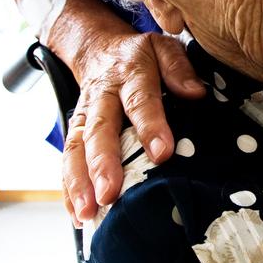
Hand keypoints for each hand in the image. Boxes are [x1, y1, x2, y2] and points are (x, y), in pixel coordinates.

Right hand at [62, 31, 204, 224]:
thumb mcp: (164, 47)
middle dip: (103, 164)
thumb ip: (179, 68)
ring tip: (87, 212)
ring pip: (76, 148)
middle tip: (110, 193)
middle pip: (100, 130)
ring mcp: (84, 115)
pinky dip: (69, 188)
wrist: (98, 47)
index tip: (161, 153)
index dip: (150, 126)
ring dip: (79, 182)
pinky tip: (77, 214)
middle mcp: (102, 96)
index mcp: (131, 74)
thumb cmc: (140, 55)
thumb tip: (195, 91)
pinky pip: (68, 159)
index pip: (141, 101)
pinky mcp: (75, 131)